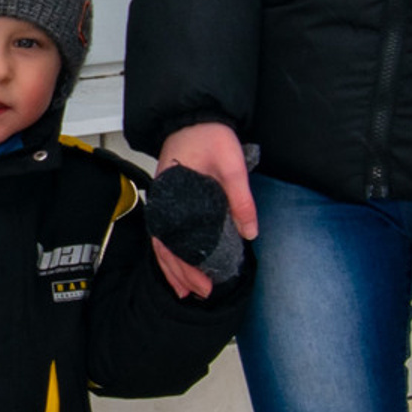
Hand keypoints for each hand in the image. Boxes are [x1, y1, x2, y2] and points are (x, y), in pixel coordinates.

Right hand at [152, 121, 257, 298]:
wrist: (195, 117)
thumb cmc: (210, 137)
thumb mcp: (232, 166)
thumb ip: (241, 199)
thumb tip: (250, 233)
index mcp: (174, 198)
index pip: (174, 243)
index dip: (186, 268)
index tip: (204, 284)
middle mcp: (163, 204)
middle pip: (164, 249)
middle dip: (180, 275)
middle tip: (200, 294)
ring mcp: (164, 204)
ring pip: (161, 244)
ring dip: (173, 269)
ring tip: (186, 291)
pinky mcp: (170, 201)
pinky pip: (165, 234)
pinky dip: (171, 253)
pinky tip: (180, 265)